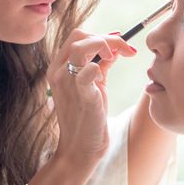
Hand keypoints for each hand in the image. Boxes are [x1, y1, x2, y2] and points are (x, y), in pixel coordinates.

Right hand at [46, 29, 136, 166]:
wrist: (80, 149)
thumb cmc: (88, 117)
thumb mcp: (94, 85)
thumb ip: (102, 65)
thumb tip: (115, 47)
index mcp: (60, 67)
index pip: (78, 36)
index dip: (102, 35)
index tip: (122, 44)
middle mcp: (59, 72)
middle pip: (79, 35)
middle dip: (106, 38)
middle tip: (124, 50)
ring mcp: (68, 83)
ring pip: (80, 46)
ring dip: (104, 45)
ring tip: (117, 57)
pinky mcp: (82, 96)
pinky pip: (86, 72)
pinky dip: (98, 67)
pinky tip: (107, 74)